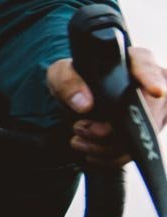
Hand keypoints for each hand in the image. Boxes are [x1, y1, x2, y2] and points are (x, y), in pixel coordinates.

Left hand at [47, 47, 166, 167]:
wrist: (78, 99)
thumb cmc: (74, 79)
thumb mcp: (61, 74)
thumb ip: (67, 83)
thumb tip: (84, 104)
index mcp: (132, 60)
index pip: (145, 65)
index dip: (152, 79)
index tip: (156, 91)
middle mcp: (151, 83)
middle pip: (144, 110)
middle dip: (110, 128)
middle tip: (80, 128)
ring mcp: (155, 110)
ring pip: (140, 135)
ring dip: (105, 145)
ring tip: (78, 139)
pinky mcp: (148, 132)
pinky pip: (134, 150)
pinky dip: (109, 156)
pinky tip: (90, 150)